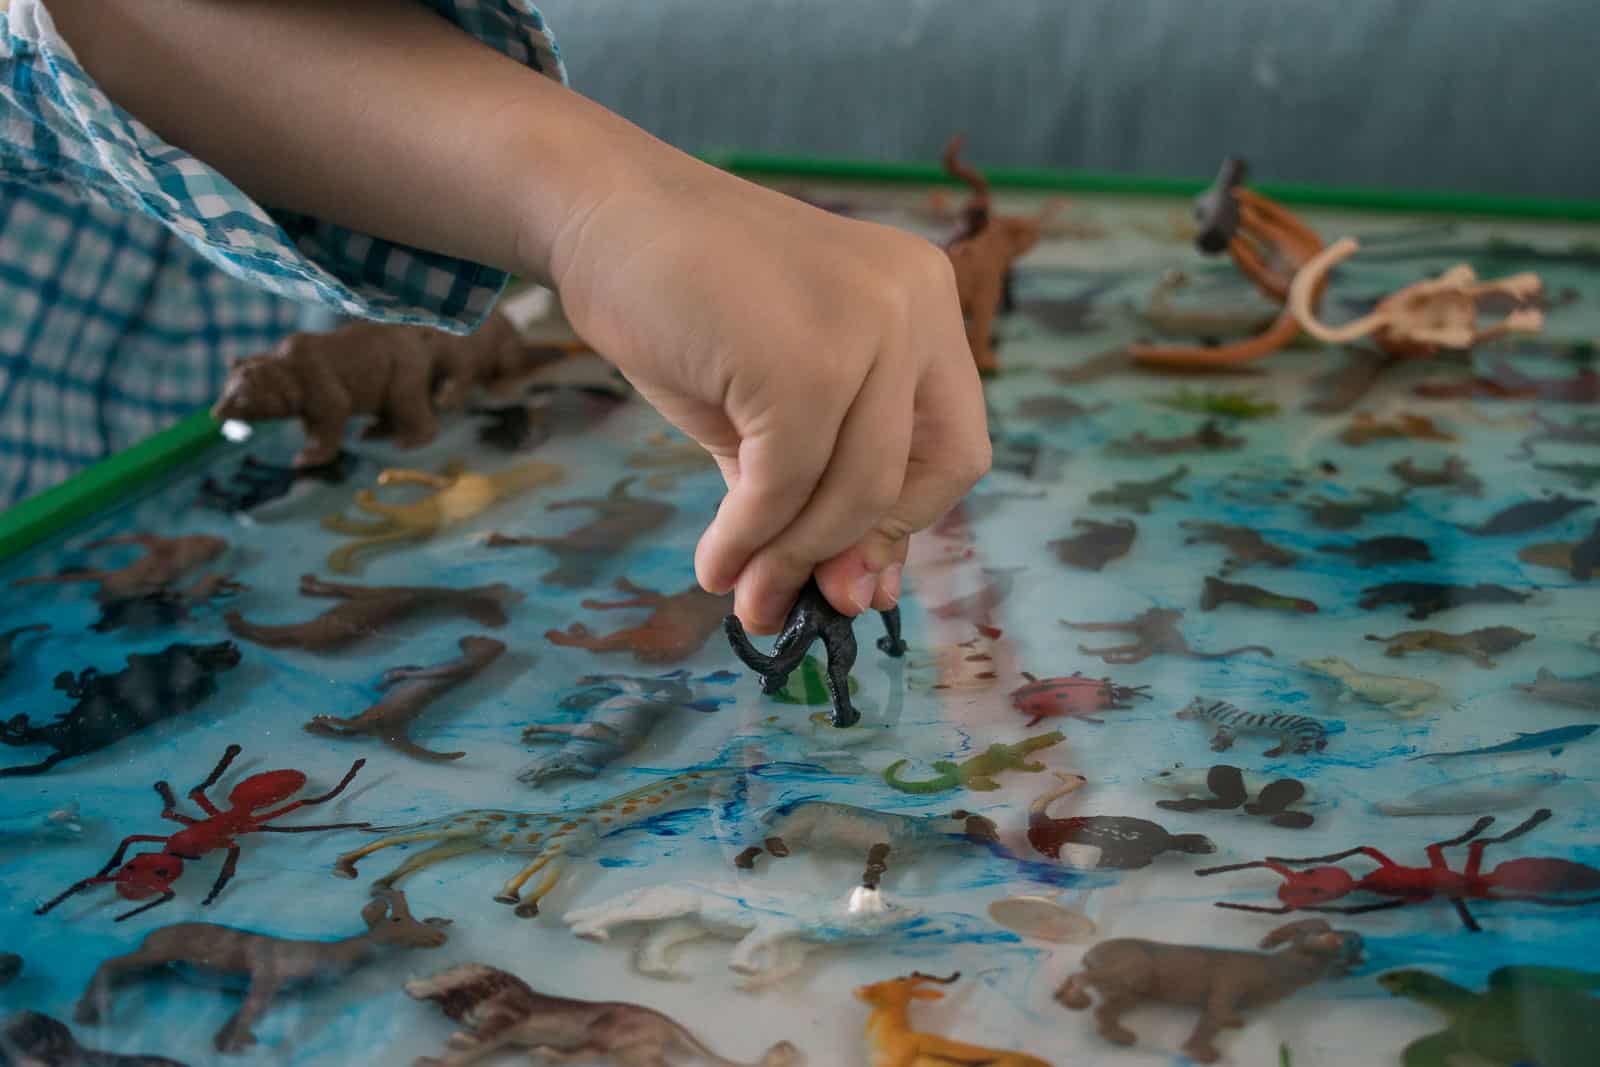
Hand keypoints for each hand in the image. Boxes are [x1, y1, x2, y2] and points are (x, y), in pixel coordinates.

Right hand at [550, 154, 989, 632]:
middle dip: (851, 554)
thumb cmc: (689, 305)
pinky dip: (746, 539)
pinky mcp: (806, 358)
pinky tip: (715, 562)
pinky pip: (785, 485)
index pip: (955, 448)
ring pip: (855, 491)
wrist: (602, 213)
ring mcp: (867, 325)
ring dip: (790, 559)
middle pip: (917, 477)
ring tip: (740, 591)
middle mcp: (915, 305)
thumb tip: (855, 599)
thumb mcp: (777, 403)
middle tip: (791, 605)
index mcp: (925, 305)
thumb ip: (820, 487)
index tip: (851, 578)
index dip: (905, 525)